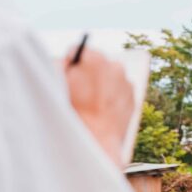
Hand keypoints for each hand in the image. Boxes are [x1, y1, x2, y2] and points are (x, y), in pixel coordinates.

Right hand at [65, 47, 133, 165]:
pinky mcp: (134, 94)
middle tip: (79, 88)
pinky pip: (120, 88)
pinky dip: (112, 94)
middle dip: (88, 71)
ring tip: (92, 102)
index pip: (78, 50)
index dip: (71, 62)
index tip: (69, 70)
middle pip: (96, 61)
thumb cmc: (73, 113)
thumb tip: (68, 61)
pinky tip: (103, 108)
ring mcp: (126, 81)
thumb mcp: (57, 86)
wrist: (97, 141)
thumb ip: (61, 67)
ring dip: (102, 83)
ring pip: (110, 75)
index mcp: (94, 60)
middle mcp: (114, 66)